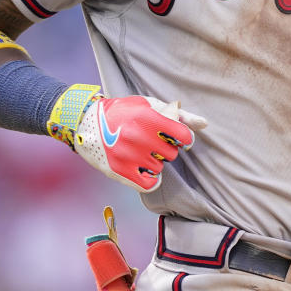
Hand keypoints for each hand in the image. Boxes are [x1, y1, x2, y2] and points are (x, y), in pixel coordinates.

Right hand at [53, 87, 206, 191]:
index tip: (175, 136)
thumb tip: (205, 124)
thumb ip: (179, 115)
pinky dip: (150, 179)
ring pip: (160, 167)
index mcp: (148, 118)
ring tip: (140, 151)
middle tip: (150, 141)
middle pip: (172, 153)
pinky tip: (143, 169)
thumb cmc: (123, 112)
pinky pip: (149, 184)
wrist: (85, 123)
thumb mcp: (150, 106)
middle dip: (165, 148)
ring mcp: (129, 156)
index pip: (183, 136)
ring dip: (155, 161)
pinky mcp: (120, 171)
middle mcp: (139, 137)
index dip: (182, 137)